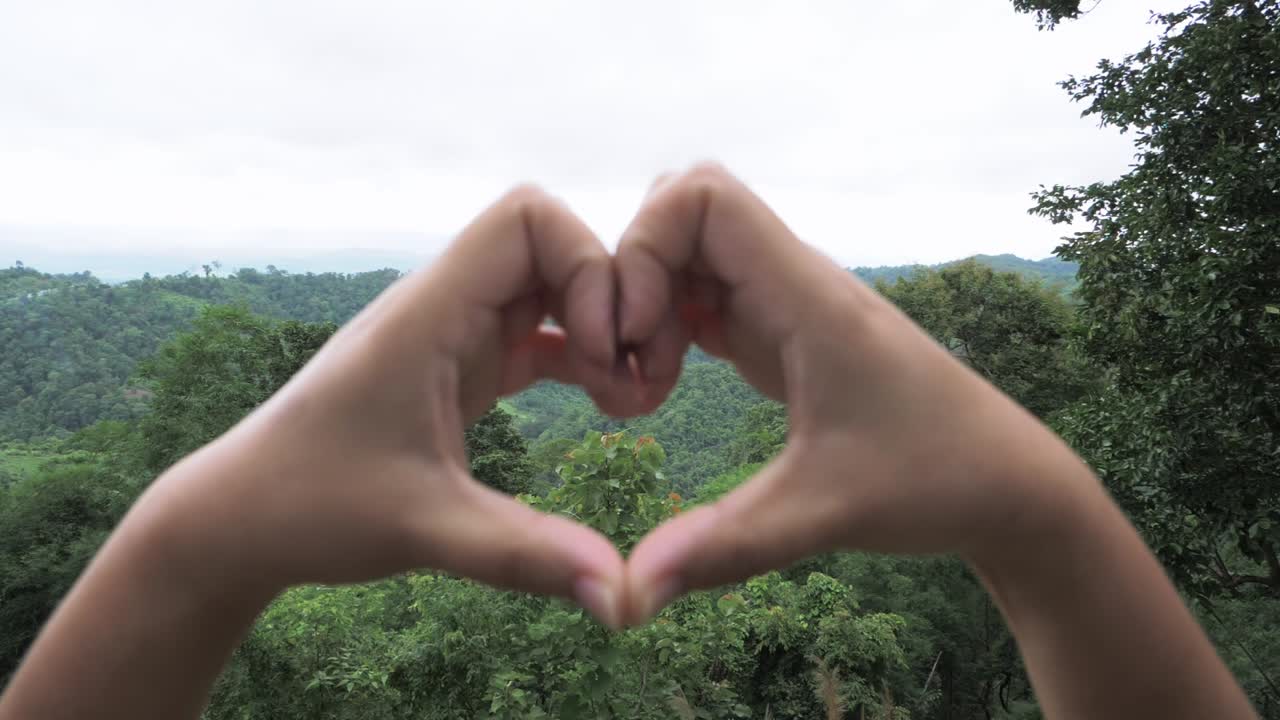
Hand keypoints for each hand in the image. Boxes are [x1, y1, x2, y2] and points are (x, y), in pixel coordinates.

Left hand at [133, 186, 638, 624]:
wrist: (239, 518)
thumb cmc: (311, 507)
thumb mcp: (427, 531)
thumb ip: (527, 554)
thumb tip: (624, 599)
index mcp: (429, 312)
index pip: (529, 217)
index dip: (587, 264)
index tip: (604, 349)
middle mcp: (443, 307)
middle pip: (554, 247)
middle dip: (609, 301)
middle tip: (630, 382)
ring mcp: (451, 334)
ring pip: (550, 289)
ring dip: (599, 333)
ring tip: (627, 400)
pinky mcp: (457, 368)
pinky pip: (536, 334)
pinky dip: (578, 358)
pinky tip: (604, 405)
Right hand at [615, 164, 1092, 622]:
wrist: (1008, 484)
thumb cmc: (934, 481)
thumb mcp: (821, 515)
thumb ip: (723, 548)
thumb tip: (627, 599)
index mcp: (807, 295)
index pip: (701, 195)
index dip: (644, 247)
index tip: (637, 335)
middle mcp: (793, 283)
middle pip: (679, 215)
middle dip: (631, 279)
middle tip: (632, 364)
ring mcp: (786, 306)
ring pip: (686, 258)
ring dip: (646, 311)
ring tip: (646, 389)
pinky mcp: (782, 336)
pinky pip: (703, 299)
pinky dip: (668, 332)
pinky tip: (667, 390)